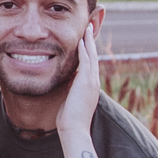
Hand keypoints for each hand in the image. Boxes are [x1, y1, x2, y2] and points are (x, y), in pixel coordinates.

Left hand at [56, 22, 101, 136]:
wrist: (74, 130)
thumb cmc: (69, 119)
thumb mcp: (69, 100)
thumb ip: (69, 89)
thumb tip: (64, 82)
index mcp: (90, 86)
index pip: (90, 63)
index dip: (89, 50)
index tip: (85, 39)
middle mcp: (93, 82)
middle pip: (94, 56)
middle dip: (92, 41)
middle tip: (90, 27)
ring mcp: (91, 81)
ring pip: (92, 55)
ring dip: (89, 41)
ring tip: (88, 27)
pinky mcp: (86, 82)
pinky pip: (86, 61)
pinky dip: (84, 49)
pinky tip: (81, 40)